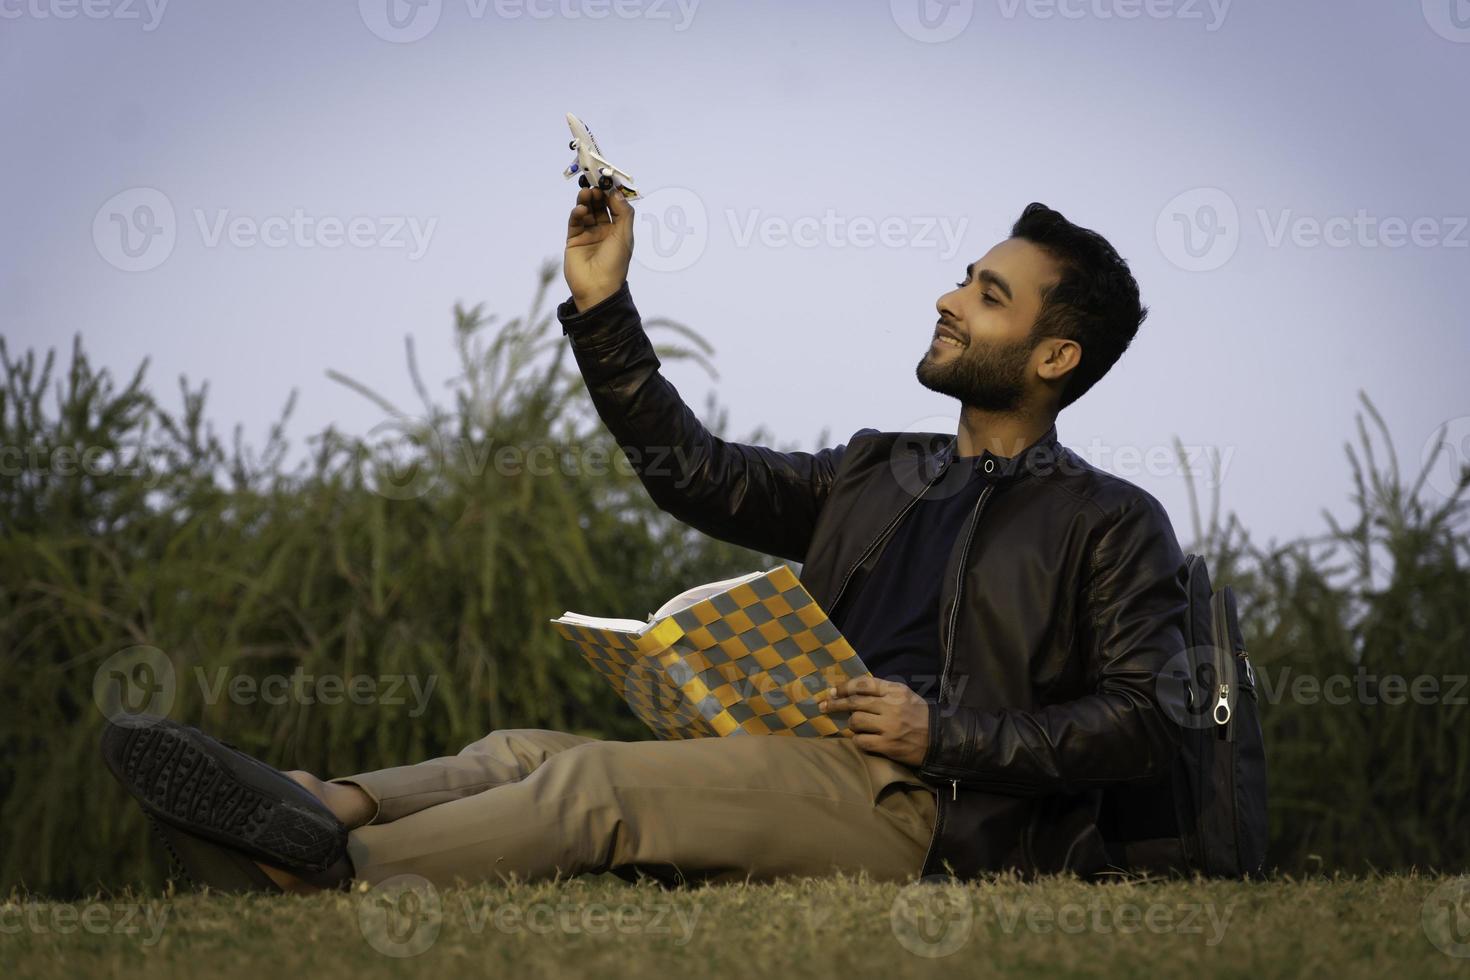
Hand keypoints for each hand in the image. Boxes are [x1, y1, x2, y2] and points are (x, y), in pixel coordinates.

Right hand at [564, 186, 634, 311]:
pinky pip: (575, 221)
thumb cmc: (615, 264)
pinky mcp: (574, 239)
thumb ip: (623, 213)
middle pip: (599, 206)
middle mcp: (604, 230)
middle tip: (594, 183)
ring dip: (586, 201)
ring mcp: (588, 234)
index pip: (615, 206)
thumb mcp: (624, 236)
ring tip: (586, 193)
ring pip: (587, 211)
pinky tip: (581, 211)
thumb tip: (617, 192)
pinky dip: (577, 213)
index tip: (607, 179)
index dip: (611, 193)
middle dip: (597, 194)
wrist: (597, 288)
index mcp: (619, 230)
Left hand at [820, 676, 929, 766]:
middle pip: (855, 702)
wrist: (938, 739)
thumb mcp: (904, 694)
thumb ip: (882, 690)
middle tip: (823, 706)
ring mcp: (889, 726)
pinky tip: (863, 739)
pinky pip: (861, 741)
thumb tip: (853, 691)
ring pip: (856, 722)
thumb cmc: (918, 714)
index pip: (863, 684)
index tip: (832, 690)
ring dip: (851, 724)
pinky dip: (858, 740)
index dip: (844, 687)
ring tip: (857, 726)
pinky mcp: (887, 745)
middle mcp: (891, 706)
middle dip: (835, 703)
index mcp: (895, 691)